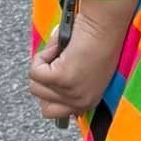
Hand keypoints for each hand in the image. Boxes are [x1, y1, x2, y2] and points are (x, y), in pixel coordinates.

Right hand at [29, 0, 138, 121]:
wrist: (105, 26)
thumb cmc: (98, 40)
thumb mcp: (85, 70)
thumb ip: (69, 83)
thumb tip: (44, 82)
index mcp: (89, 101)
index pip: (59, 114)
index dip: (51, 96)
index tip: (52, 84)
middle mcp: (81, 102)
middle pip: (43, 105)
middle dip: (44, 85)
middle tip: (54, 64)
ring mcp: (71, 92)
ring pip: (36, 87)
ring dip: (43, 66)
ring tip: (60, 52)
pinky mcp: (61, 78)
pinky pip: (35, 72)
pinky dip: (41, 57)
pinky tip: (57, 48)